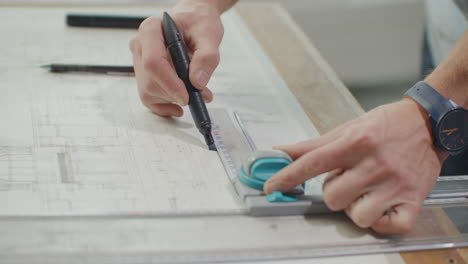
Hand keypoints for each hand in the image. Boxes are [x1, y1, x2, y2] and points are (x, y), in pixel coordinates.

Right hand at [130, 0, 223, 115]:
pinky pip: (148, 98)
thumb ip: (207, 57)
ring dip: (174, 99)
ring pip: (148, 92)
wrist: (194, 21)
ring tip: (198, 93)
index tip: (187, 96)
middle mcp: (141, 46)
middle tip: (200, 95)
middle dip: (175, 93)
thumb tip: (197, 82)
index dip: (169, 83)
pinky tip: (179, 106)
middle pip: (150, 81)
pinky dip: (164, 106)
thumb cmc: (198, 22)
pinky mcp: (144, 75)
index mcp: (151, 31)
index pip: (153, 62)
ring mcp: (140, 62)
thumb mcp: (209, 34)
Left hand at [264, 99, 446, 233]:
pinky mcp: (414, 199)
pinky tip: (380, 206)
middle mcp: (375, 163)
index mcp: (356, 143)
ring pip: (357, 215)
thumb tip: (279, 151)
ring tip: (363, 192)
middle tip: (346, 179)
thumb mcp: (347, 129)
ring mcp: (395, 184)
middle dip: (333, 191)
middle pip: (332, 197)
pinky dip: (381, 222)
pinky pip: (389, 226)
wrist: (428, 123)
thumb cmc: (383, 126)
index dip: (287, 177)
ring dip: (355, 208)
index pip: (312, 163)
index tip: (270, 187)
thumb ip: (312, 145)